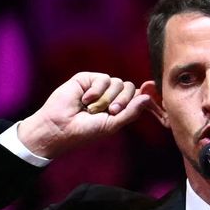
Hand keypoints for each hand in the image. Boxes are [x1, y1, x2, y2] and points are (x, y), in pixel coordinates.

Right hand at [15, 72, 153, 159]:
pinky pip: (103, 79)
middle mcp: (110, 95)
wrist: (60, 127)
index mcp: (118, 107)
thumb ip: (131, 112)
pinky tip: (85, 100)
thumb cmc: (85, 131)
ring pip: (118, 83)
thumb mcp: (112, 125)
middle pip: (129, 87)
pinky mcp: (87, 79)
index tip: (149, 97)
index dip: (143, 97)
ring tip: (92, 109)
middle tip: (111, 111)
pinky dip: (96, 91)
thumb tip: (148, 97)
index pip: (136, 97)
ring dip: (107, 98)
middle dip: (123, 100)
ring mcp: (99, 86)